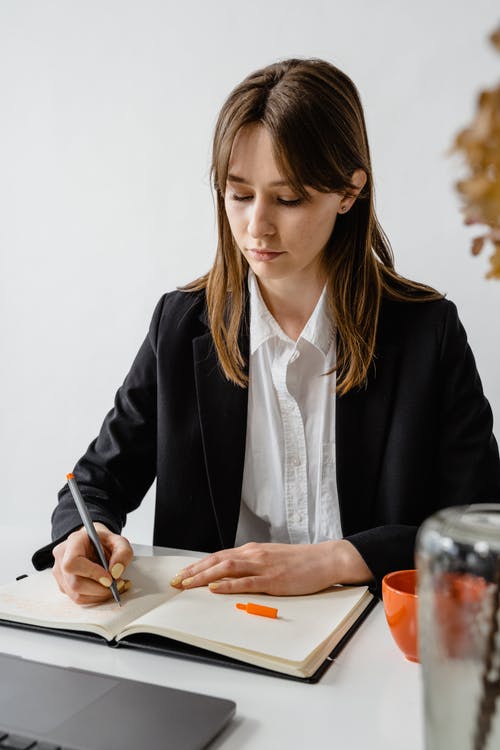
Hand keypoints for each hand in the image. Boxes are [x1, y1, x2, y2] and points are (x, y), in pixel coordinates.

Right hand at [52, 522, 133, 604]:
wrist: (93, 543)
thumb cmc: (103, 541)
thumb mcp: (119, 541)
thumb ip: (123, 553)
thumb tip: (116, 572)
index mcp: (73, 542)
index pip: (73, 563)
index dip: (91, 573)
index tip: (110, 578)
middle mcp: (62, 558)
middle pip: (75, 583)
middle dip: (100, 589)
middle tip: (118, 585)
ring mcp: (60, 573)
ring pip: (77, 595)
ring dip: (99, 595)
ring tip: (115, 588)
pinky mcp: (64, 586)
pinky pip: (78, 598)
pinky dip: (95, 597)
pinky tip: (106, 589)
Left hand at [170, 540, 372, 595]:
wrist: (324, 559)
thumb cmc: (299, 562)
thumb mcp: (271, 559)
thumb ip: (251, 565)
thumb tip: (230, 576)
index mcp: (252, 551)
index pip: (217, 556)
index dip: (197, 565)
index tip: (182, 574)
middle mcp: (253, 555)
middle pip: (216, 561)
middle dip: (193, 572)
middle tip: (176, 581)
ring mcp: (262, 566)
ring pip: (226, 569)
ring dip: (204, 576)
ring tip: (187, 584)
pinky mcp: (273, 579)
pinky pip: (246, 582)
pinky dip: (228, 584)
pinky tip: (216, 588)